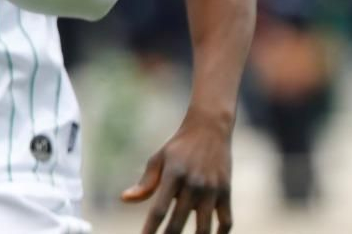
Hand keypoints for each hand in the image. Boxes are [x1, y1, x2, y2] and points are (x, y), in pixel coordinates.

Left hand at [122, 112, 233, 233]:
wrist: (210, 128)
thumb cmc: (179, 146)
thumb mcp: (158, 159)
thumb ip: (145, 183)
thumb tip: (125, 199)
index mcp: (173, 174)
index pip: (159, 209)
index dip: (150, 228)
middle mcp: (193, 183)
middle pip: (178, 221)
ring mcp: (212, 189)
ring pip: (204, 227)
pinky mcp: (226, 192)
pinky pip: (225, 221)